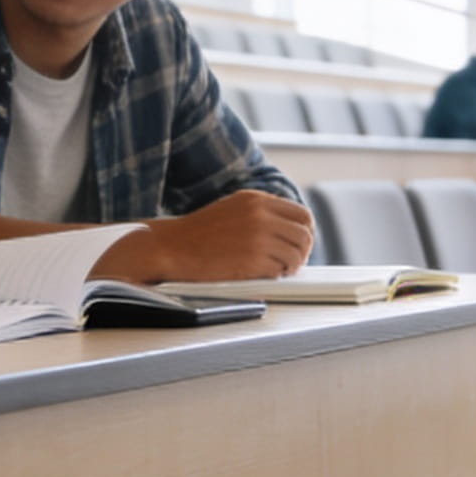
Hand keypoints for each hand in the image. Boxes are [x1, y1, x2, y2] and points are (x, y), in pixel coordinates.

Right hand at [100, 191, 316, 282]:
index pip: (302, 215)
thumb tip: (287, 228)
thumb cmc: (197, 233)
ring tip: (278, 271)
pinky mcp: (253, 260)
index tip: (296, 244)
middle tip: (291, 263)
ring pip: (297, 254)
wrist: (170, 247)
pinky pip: (281, 270)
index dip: (304, 232)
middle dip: (302, 251)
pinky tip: (265, 275)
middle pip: (305, 234)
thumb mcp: (232, 209)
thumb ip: (259, 213)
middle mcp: (261, 214)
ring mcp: (258, 237)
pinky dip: (277, 276)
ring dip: (291, 266)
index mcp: (256, 200)